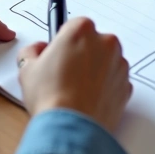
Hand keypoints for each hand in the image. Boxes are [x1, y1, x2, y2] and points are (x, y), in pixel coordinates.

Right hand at [17, 17, 131, 131]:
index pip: (74, 26)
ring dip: (95, 70)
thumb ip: (32, 51)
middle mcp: (106, 42)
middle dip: (82, 54)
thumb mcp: (27, 69)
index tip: (58, 53)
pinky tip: (88, 100)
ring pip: (107, 61)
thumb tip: (38, 50)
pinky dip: (105, 87)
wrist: (71, 127)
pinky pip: (115, 81)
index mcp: (81, 30)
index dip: (64, 41)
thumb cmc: (50, 96)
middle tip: (65, 74)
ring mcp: (120, 64)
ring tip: (75, 91)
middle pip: (93, 42)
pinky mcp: (127, 86)